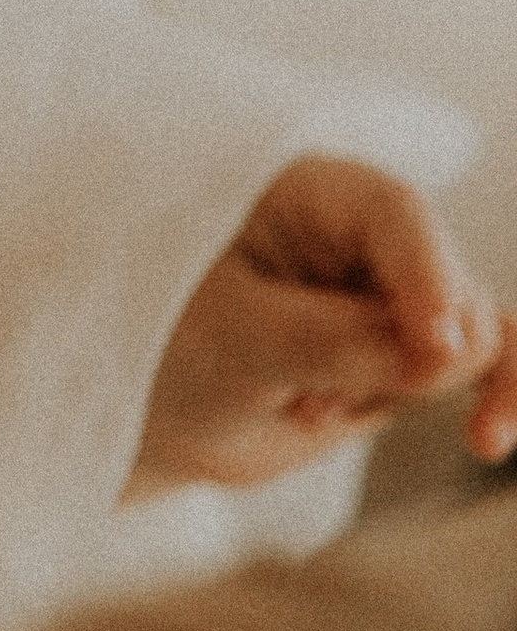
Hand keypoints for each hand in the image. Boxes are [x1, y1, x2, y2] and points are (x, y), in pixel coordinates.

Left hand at [132, 157, 516, 496]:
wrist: (148, 407)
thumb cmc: (162, 348)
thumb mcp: (229, 341)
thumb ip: (329, 342)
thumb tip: (444, 355)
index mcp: (303, 192)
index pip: (393, 212)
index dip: (428, 275)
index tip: (437, 348)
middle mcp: (361, 231)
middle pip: (445, 277)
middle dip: (407, 353)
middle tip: (308, 399)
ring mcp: (392, 292)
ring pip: (465, 335)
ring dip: (408, 389)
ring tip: (312, 412)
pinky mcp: (409, 348)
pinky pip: (481, 365)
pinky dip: (494, 397)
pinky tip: (489, 438)